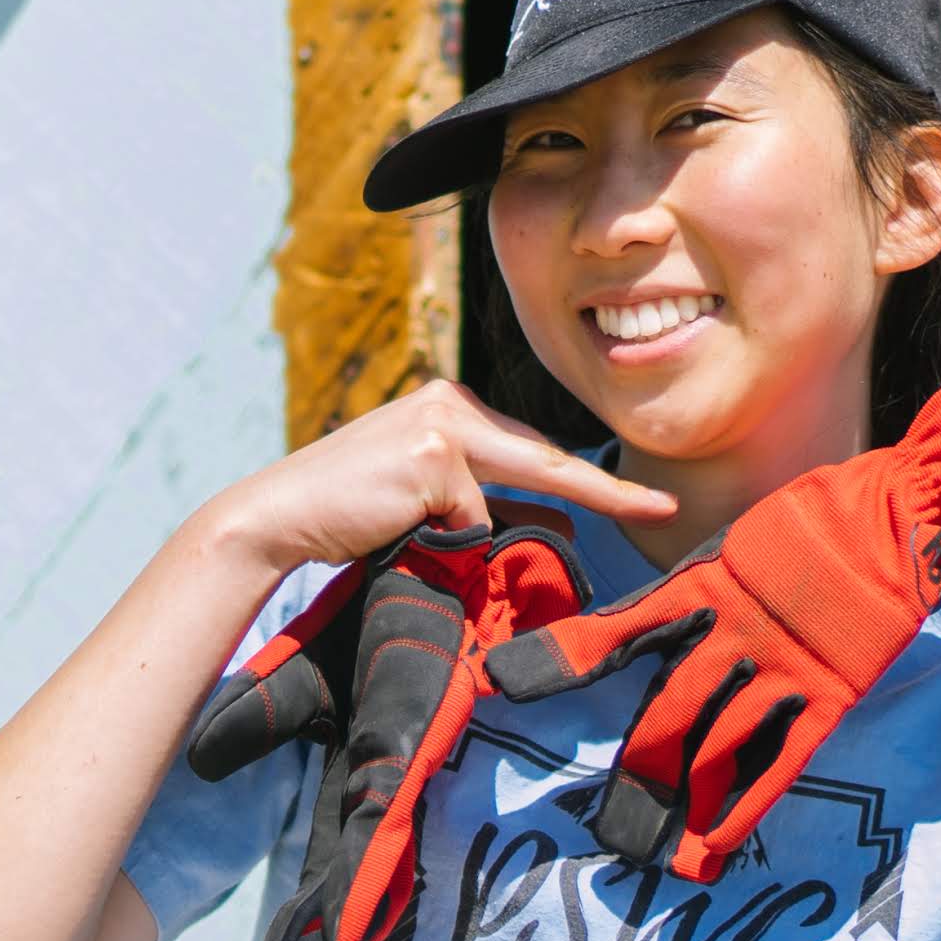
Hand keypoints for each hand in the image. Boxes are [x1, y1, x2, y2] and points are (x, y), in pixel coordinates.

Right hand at [195, 380, 669, 582]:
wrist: (278, 515)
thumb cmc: (351, 514)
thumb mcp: (429, 502)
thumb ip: (489, 505)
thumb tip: (560, 531)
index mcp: (453, 406)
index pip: (535, 450)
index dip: (593, 482)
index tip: (650, 501)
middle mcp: (452, 401)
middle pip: (545, 460)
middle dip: (604, 492)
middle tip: (663, 510)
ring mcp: (444, 424)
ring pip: (501, 498)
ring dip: (467, 534)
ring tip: (406, 527)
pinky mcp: (435, 455)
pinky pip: (468, 521)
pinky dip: (441, 539)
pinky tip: (393, 525)